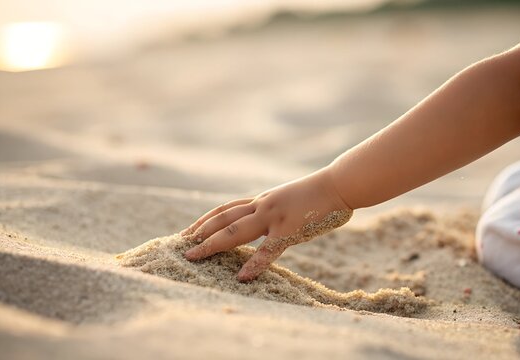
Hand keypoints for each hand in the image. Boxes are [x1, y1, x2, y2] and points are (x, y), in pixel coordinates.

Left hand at [181, 167, 352, 281]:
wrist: (339, 184)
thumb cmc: (320, 193)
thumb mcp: (290, 199)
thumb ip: (276, 209)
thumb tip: (267, 219)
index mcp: (263, 200)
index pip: (226, 208)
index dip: (205, 220)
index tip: (188, 231)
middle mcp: (262, 205)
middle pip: (223, 217)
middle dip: (199, 231)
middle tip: (180, 244)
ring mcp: (274, 217)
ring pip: (235, 230)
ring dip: (212, 243)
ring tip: (194, 256)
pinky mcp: (289, 230)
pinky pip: (268, 250)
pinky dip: (253, 264)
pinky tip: (242, 277)